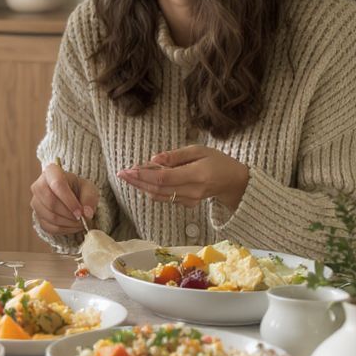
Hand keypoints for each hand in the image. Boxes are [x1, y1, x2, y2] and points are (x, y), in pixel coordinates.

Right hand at [31, 162, 98, 235]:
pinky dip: (64, 229)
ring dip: (68, 223)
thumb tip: (86, 213)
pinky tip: (73, 226)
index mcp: (52, 172)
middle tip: (82, 219)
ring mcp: (36, 202)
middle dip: (69, 214)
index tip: (81, 212)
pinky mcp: (37, 216)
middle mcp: (39, 185)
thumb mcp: (89, 188)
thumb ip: (90, 198)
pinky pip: (49, 227)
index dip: (69, 201)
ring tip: (80, 222)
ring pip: (50, 216)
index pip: (57, 184)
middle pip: (51, 202)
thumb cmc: (79, 189)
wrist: (70, 197)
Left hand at [117, 145, 248, 210]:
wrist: (233, 181)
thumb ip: (176, 156)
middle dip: (137, 181)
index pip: (164, 178)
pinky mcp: (187, 204)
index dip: (144, 175)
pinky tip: (144, 180)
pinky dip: (151, 189)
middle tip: (122, 173)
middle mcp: (192, 191)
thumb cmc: (216, 161)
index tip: (128, 170)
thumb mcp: (199, 150)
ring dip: (142, 186)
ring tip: (129, 175)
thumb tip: (154, 159)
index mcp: (197, 175)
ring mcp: (189, 200)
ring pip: (159, 196)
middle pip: (158, 189)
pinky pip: (164, 198)